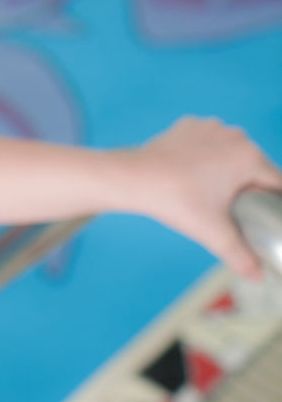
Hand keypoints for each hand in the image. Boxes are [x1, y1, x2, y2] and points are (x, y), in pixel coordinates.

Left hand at [122, 116, 281, 278]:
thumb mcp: (214, 234)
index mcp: (249, 157)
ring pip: (232, 152)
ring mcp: (211, 127)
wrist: (134, 178)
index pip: (277, 183)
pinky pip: (209, 143)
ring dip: (230, 170)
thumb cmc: (176, 202)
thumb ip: (241, 257)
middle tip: (238, 210)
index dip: (273, 203)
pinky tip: (196, 173)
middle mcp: (235, 136)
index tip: (264, 216)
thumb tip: (258, 276)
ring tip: (216, 194)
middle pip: (256, 167)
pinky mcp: (190, 126)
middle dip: (252, 187)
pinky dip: (206, 156)